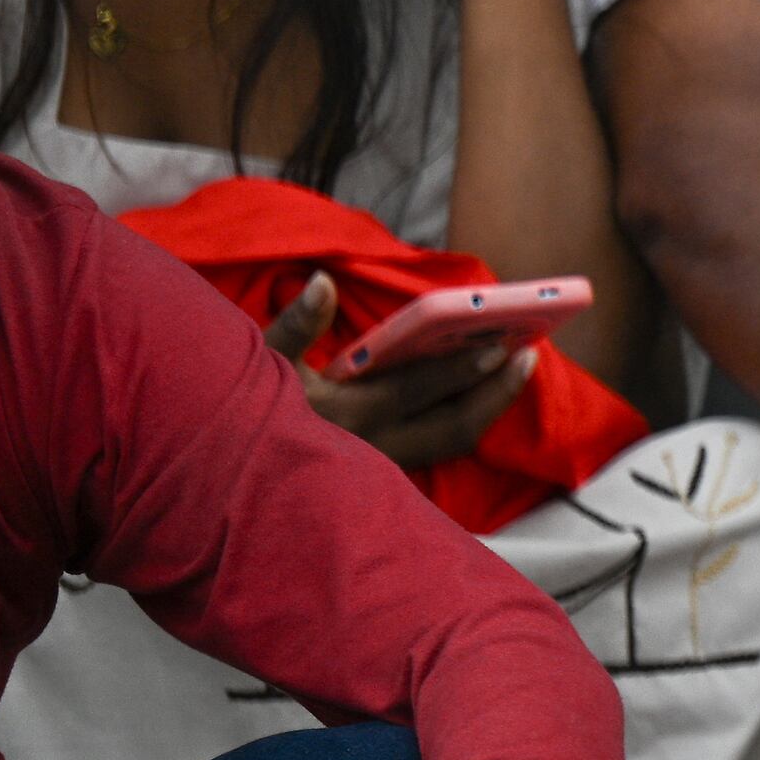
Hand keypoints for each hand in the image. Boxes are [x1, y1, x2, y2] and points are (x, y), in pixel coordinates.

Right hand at [265, 276, 529, 472]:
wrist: (228, 474)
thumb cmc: (241, 409)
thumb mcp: (259, 363)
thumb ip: (295, 326)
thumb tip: (323, 284)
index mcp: (346, 414)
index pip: (419, 389)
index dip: (464, 366)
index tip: (502, 343)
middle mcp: (371, 447)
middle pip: (453, 427)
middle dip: (495, 393)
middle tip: (530, 356)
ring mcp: (378, 468)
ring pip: (448, 443)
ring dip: (485, 407)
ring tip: (516, 369)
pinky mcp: (379, 476)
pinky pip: (434, 449)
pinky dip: (462, 420)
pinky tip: (481, 395)